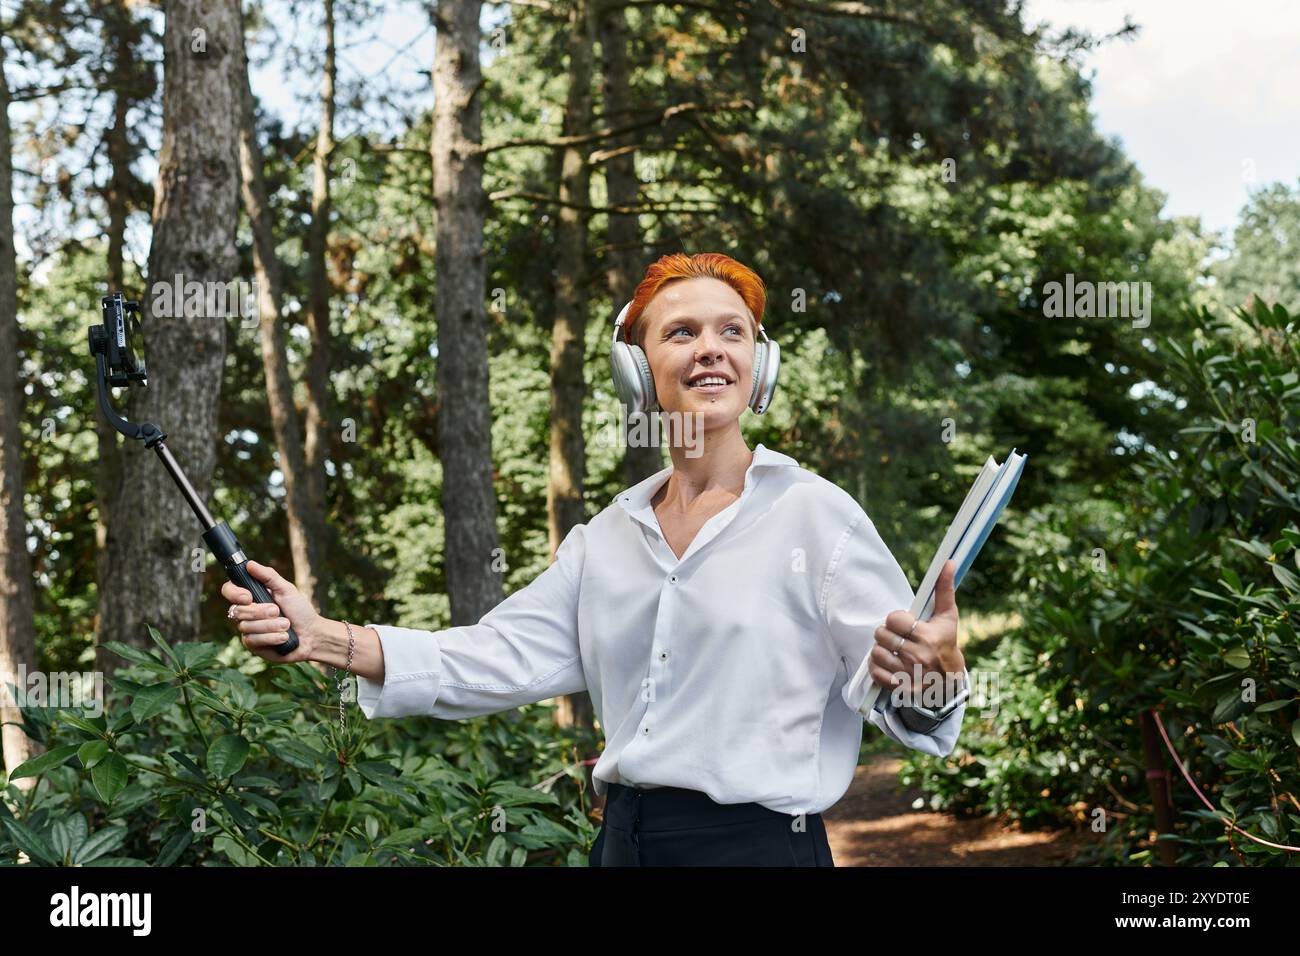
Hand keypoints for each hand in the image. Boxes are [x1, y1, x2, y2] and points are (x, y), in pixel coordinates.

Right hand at [222, 561, 322, 664]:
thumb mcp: (287, 589)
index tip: (248, 597)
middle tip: (277, 611)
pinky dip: (272, 637)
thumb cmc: (300, 611)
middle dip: (260, 612)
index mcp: (252, 596)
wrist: (312, 635)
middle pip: (237, 610)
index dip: (234, 593)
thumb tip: (249, 564)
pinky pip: (252, 640)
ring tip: (286, 625)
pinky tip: (283, 637)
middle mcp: (246, 613)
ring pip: (246, 626)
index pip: (229, 590)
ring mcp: (248, 630)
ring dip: (270, 625)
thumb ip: (268, 576)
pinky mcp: (253, 645)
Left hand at [868, 559, 964, 707]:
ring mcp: (908, 674)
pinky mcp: (900, 688)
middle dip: (887, 633)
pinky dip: (878, 667)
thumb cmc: (946, 642)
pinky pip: (875, 672)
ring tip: (893, 650)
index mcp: (928, 637)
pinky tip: (889, 663)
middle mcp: (918, 656)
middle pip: (881, 635)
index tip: (905, 623)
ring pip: (876, 653)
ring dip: (881, 650)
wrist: (949, 681)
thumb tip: (949, 562)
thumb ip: (945, 589)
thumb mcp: (947, 617)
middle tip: (898, 637)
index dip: (896, 619)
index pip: (894, 619)